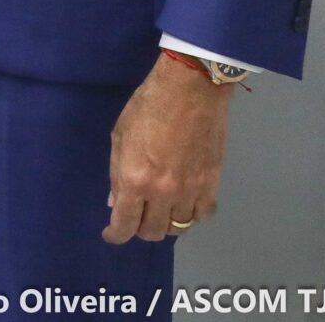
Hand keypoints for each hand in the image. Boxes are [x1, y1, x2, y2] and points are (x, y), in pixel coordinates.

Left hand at [105, 55, 231, 242]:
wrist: (191, 91)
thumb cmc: (148, 106)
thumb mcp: (119, 136)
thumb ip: (117, 173)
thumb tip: (116, 201)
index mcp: (136, 180)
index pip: (125, 224)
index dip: (116, 235)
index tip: (112, 234)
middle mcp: (164, 193)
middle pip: (153, 231)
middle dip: (140, 229)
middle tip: (135, 218)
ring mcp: (191, 191)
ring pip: (179, 227)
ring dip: (166, 224)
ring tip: (159, 212)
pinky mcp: (212, 184)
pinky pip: (203, 215)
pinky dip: (191, 216)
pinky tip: (184, 206)